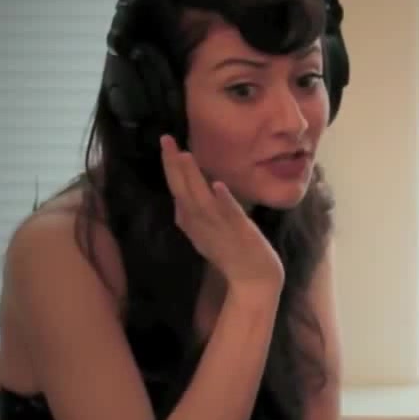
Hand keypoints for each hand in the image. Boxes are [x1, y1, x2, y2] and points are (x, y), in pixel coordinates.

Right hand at [160, 135, 284, 288]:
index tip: (166, 142)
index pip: (177, 190)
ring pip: (201, 200)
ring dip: (192, 178)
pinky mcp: (239, 233)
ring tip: (185, 155)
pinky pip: (230, 215)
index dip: (170, 167)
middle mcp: (201, 224)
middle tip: (166, 139)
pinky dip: (223, 201)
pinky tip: (217, 185)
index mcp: (192, 222)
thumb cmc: (231, 255)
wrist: (252, 280)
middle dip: (173, 166)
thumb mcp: (205, 234)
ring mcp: (219, 228)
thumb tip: (180, 198)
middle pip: (182, 192)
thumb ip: (192, 216)